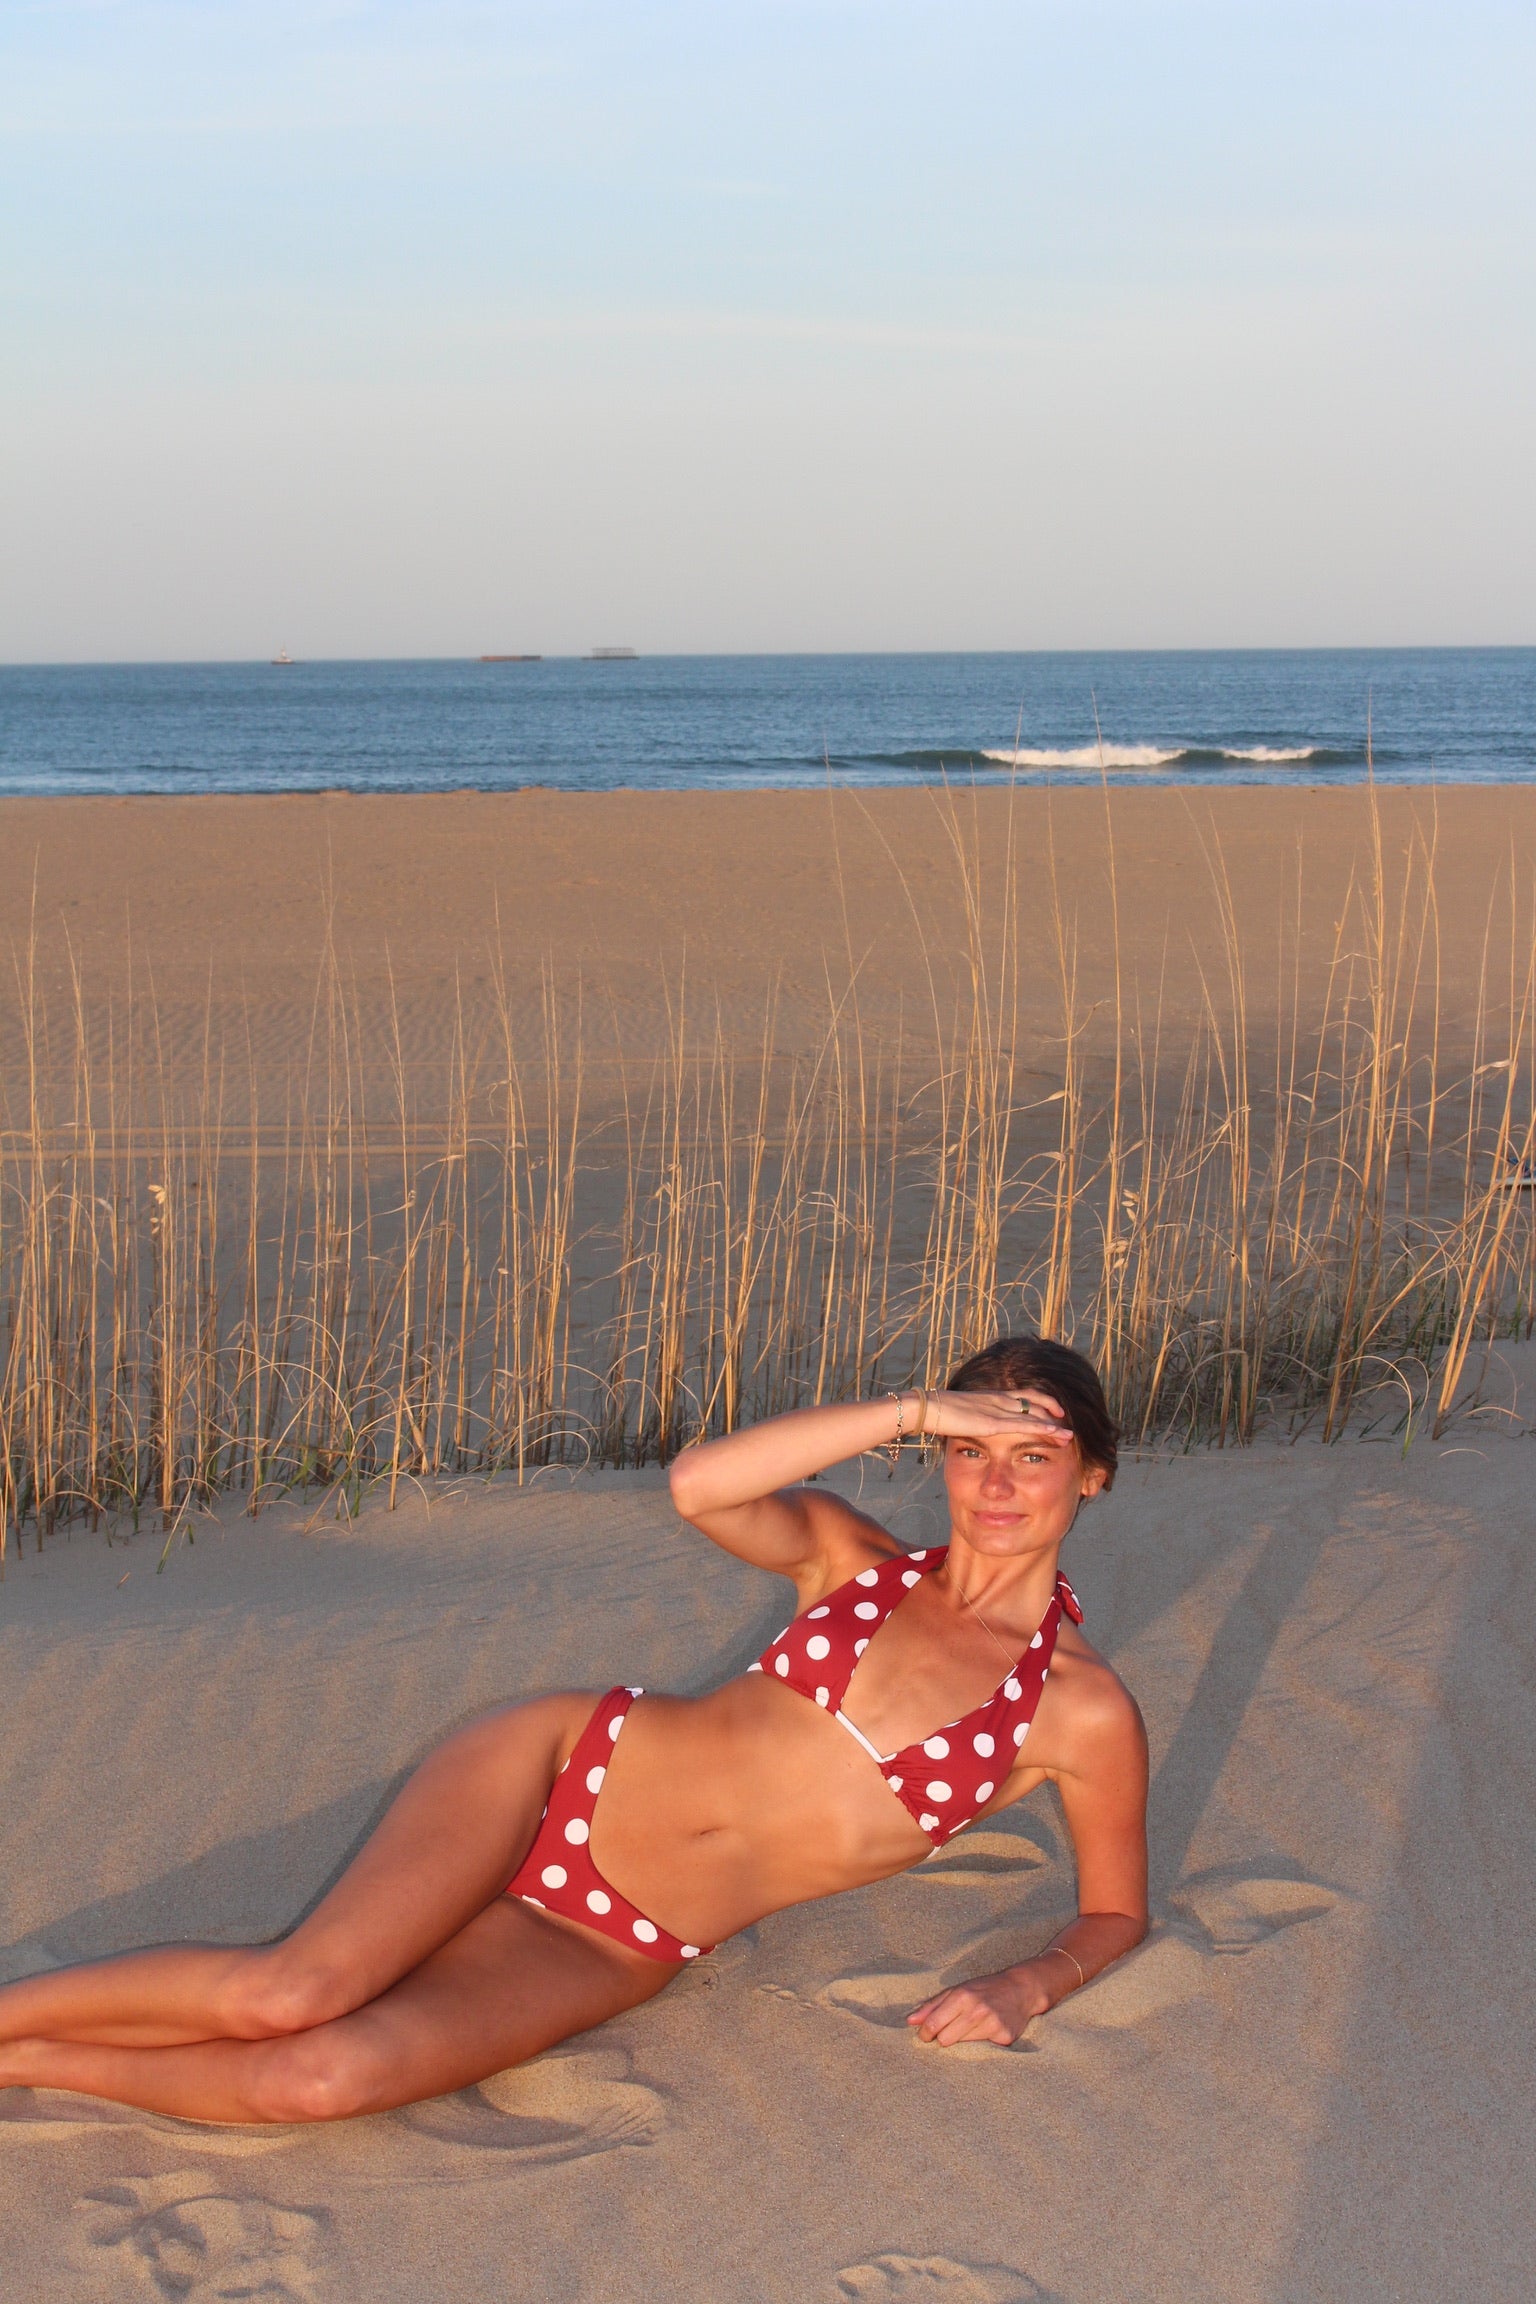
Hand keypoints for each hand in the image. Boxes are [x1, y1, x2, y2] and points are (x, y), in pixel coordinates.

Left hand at [906, 1963, 1052, 2047]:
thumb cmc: (984, 1989)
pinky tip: (988, 2031)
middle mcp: (976, 2010)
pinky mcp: (1004, 2037)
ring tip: (973, 2027)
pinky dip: (983, 2043)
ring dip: (964, 2040)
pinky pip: (983, 2049)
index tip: (925, 2037)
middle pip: (945, 2039)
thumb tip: (910, 2021)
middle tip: (952, 2030)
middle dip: (944, 2037)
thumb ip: (932, 2005)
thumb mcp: (957, 1989)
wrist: (1021, 1989)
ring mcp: (991, 2024)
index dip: (925, 2034)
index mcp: (961, 1996)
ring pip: (963, 2046)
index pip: (933, 2024)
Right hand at [911, 1388, 1073, 1448]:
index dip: (1043, 1401)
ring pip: (1034, 1414)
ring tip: (1069, 1435)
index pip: (1024, 1395)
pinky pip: (1024, 1424)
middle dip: (1053, 1412)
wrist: (926, 1408)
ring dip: (1054, 1425)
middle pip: (1034, 1402)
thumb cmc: (938, 1412)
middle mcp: (998, 1399)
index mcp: (991, 1396)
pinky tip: (1055, 1432)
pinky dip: (1042, 1428)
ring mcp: (997, 1409)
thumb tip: (975, 1424)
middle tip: (1067, 1424)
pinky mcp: (992, 1422)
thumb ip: (973, 1417)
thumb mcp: (961, 1413)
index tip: (1056, 1410)